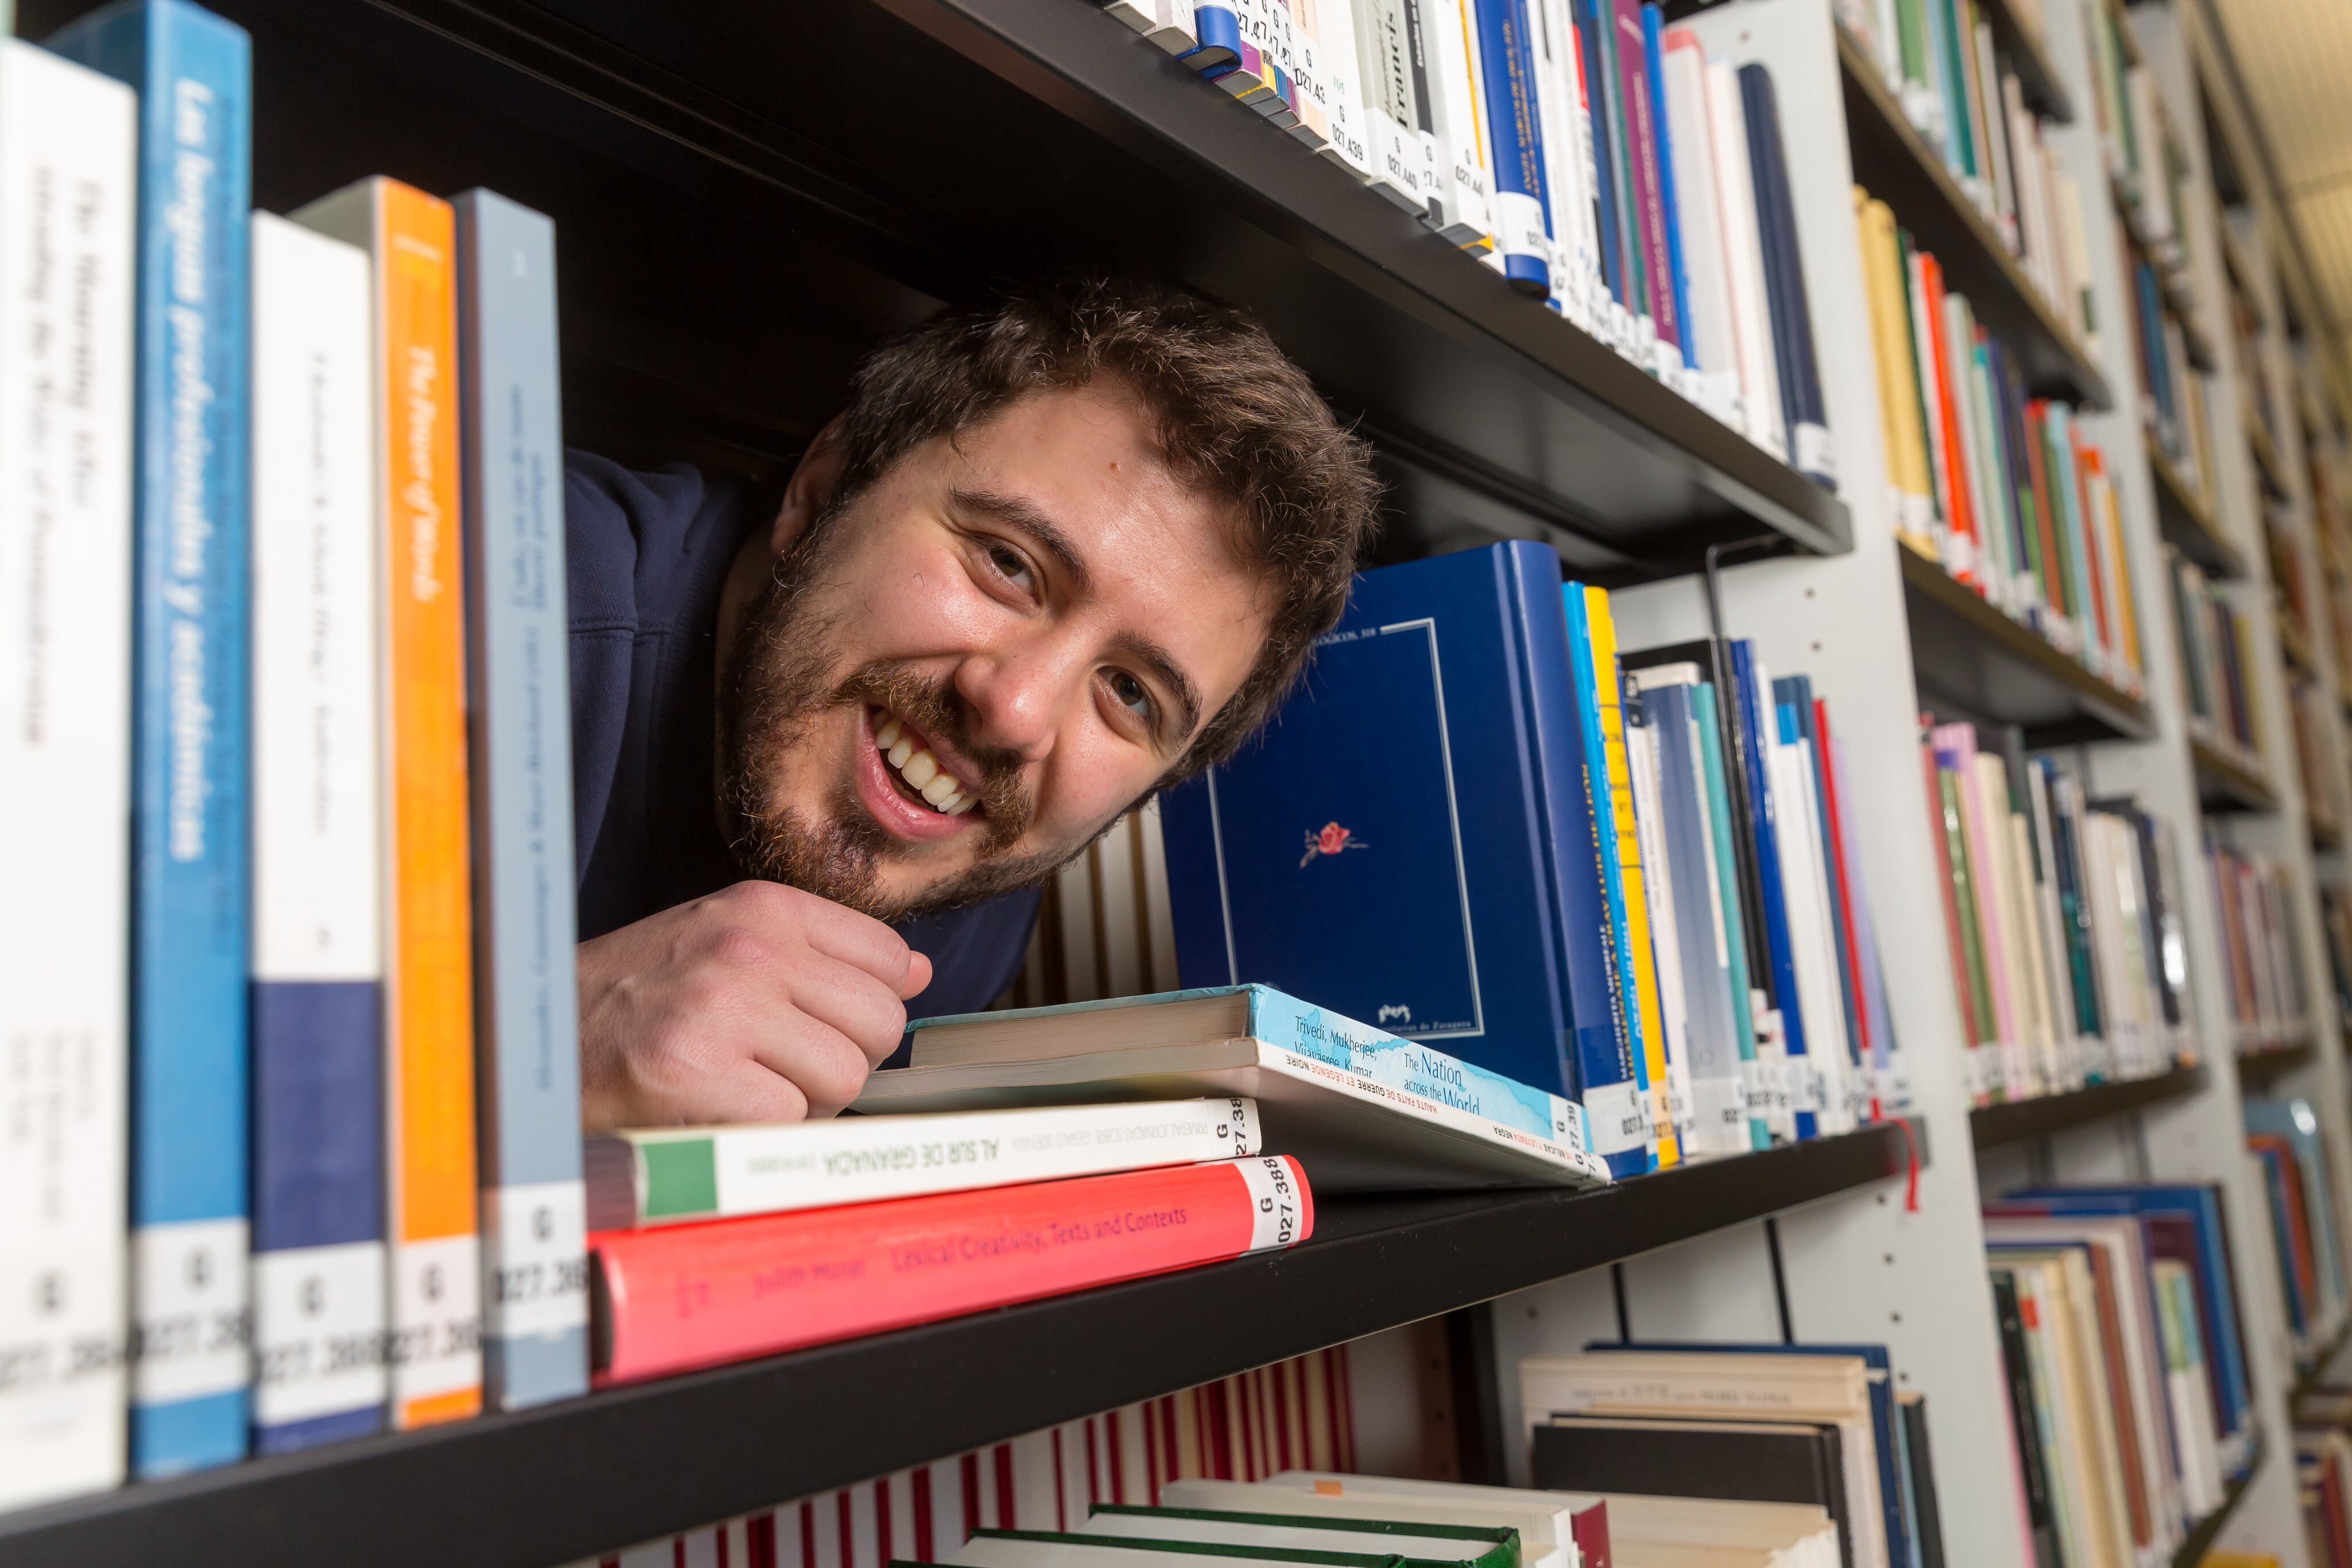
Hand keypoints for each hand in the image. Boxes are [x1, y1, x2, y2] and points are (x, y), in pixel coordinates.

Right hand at [576, 880, 933, 1128]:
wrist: (529, 1040)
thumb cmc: (634, 1003)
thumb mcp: (725, 946)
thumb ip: (821, 955)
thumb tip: (915, 973)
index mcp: (761, 908)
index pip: (888, 958)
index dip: (865, 1008)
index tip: (820, 1026)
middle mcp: (747, 947)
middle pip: (880, 1023)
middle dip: (843, 1061)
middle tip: (777, 1068)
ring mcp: (721, 1008)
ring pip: (845, 1076)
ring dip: (804, 1102)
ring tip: (741, 1088)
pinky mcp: (694, 1074)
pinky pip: (791, 1120)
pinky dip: (761, 1134)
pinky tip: (714, 1112)